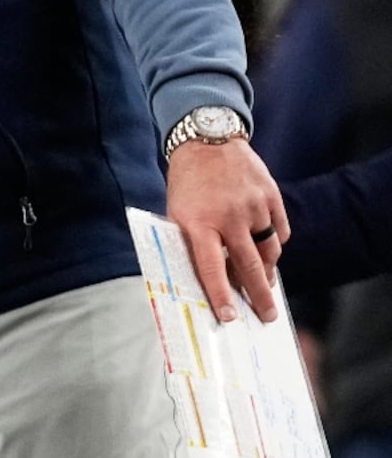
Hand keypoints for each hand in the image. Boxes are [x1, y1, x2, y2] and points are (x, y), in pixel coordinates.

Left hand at [166, 138, 287, 322]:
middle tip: (267, 316)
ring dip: (267, 270)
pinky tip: (266, 248)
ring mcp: (254, 205)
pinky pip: (279, 232)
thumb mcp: (177, 212)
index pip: (211, 266)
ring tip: (265, 283)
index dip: (220, 294)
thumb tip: (208, 280)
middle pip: (250, 265)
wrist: (207, 140)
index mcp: (198, 222)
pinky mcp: (271, 196)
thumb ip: (193, 242)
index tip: (229, 317)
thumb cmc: (187, 184)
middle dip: (260, 295)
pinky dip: (274, 243)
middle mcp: (229, 216)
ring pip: (269, 251)